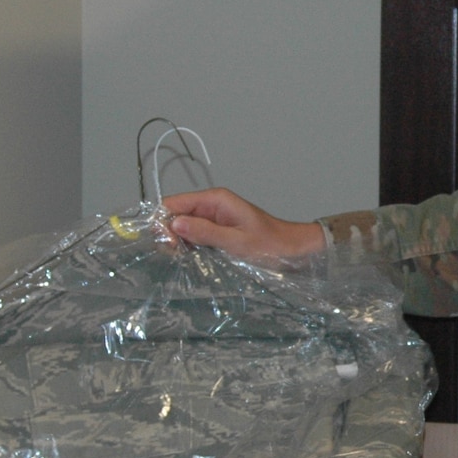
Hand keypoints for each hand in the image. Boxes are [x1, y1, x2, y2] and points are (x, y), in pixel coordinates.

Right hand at [164, 187, 323, 260]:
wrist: (294, 249)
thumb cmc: (270, 245)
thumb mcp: (237, 241)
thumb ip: (206, 232)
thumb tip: (175, 224)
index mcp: (215, 200)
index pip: (173, 203)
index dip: (164, 222)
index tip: (169, 245)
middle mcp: (211, 205)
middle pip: (175, 214)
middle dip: (170, 233)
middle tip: (177, 255)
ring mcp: (213, 218)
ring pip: (182, 226)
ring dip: (179, 242)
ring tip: (185, 258)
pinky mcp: (217, 231)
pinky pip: (194, 235)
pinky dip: (189, 246)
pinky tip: (193, 258)